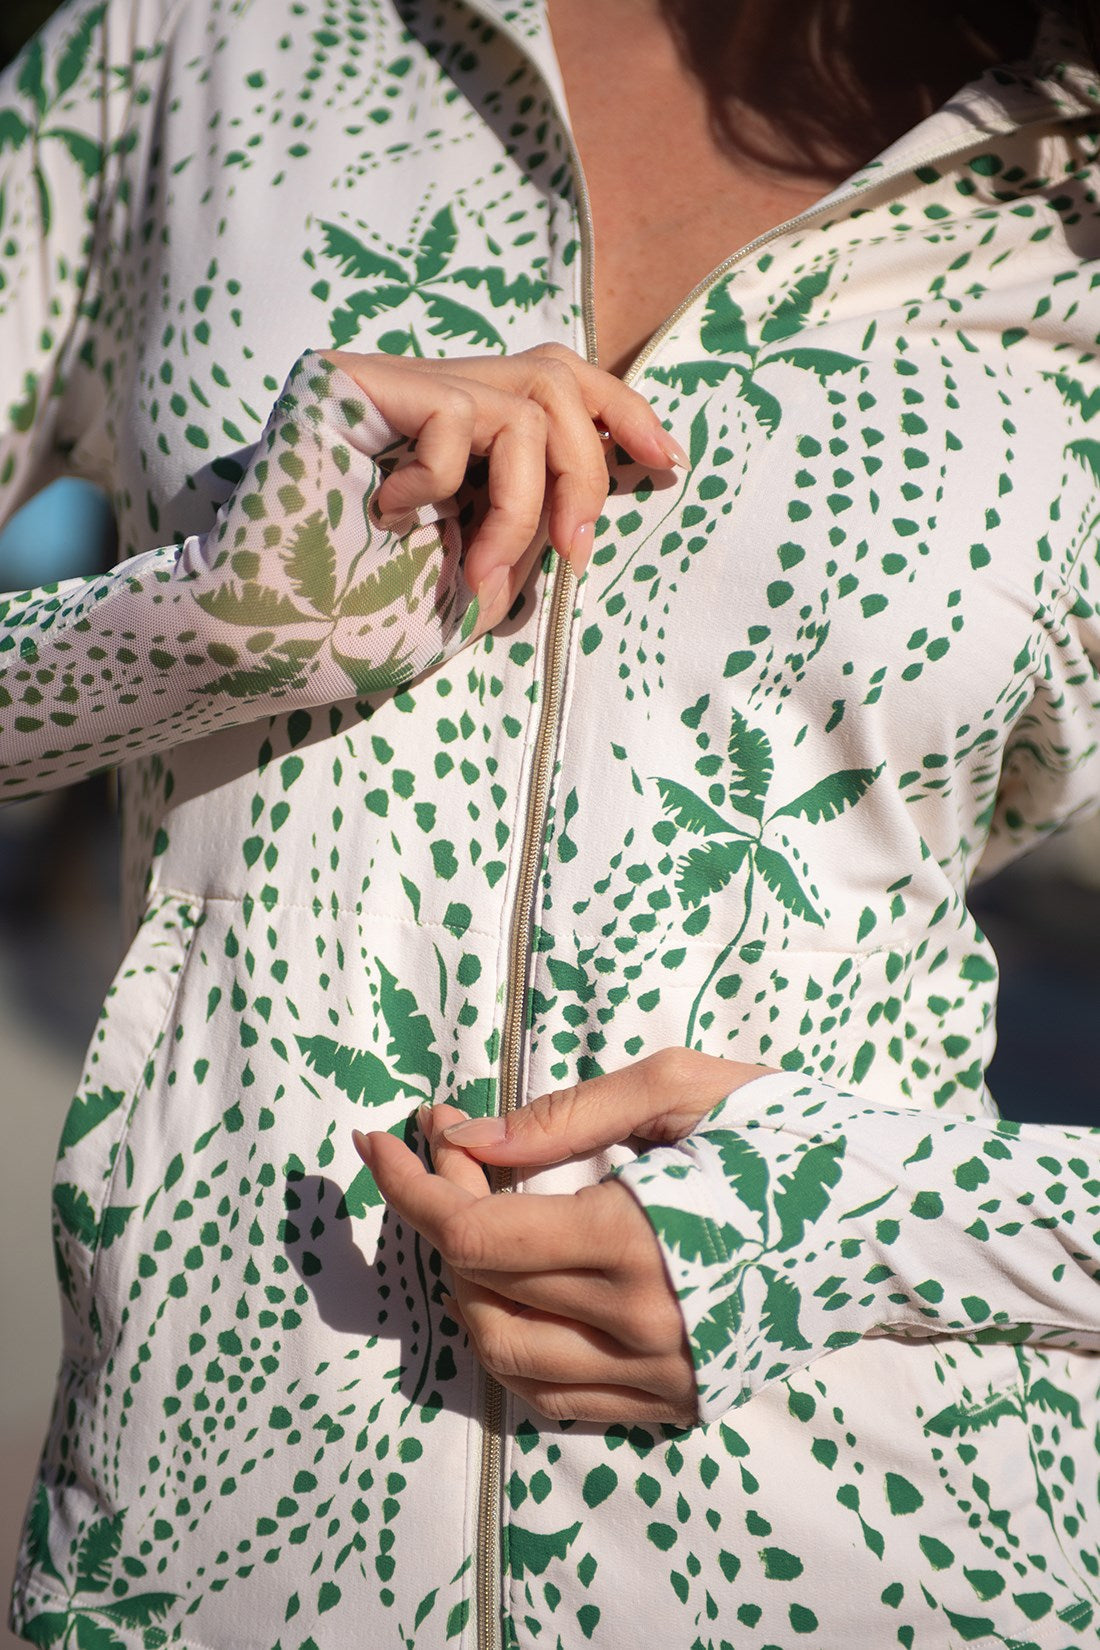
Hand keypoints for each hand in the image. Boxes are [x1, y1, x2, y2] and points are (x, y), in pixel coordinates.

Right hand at [323, 343, 687, 622]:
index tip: (669, 463)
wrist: (260, 638)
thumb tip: (611, 487)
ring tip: (479, 572)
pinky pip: (456, 418)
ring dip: (524, 506)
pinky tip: (389, 519)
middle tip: (576, 554)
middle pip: (557, 378)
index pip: (559, 380)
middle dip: (587, 471)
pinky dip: (444, 487)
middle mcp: (426, 392)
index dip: (622, 411)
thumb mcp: (480, 567)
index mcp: (458, 429)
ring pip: (521, 404)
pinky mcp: (345, 379)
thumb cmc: (359, 619)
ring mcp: (385, 382)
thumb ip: (533, 517)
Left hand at [353, 1049, 772, 1425]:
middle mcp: (642, 1327)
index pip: (475, 1231)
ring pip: (504, 1355)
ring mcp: (661, 1378)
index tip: (382, 1134)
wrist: (901, 1221)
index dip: (411, 1183)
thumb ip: (569, 1115)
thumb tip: (468, 1138)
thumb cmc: (798, 1132)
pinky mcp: (678, 1402)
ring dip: (467, 1282)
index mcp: (638, 1240)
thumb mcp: (685, 1087)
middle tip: (451, 1144)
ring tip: (481, 1213)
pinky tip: (520, 1285)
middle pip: (478, 1287)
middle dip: (438, 1208)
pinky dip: (513, 1344)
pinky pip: (557, 1399)